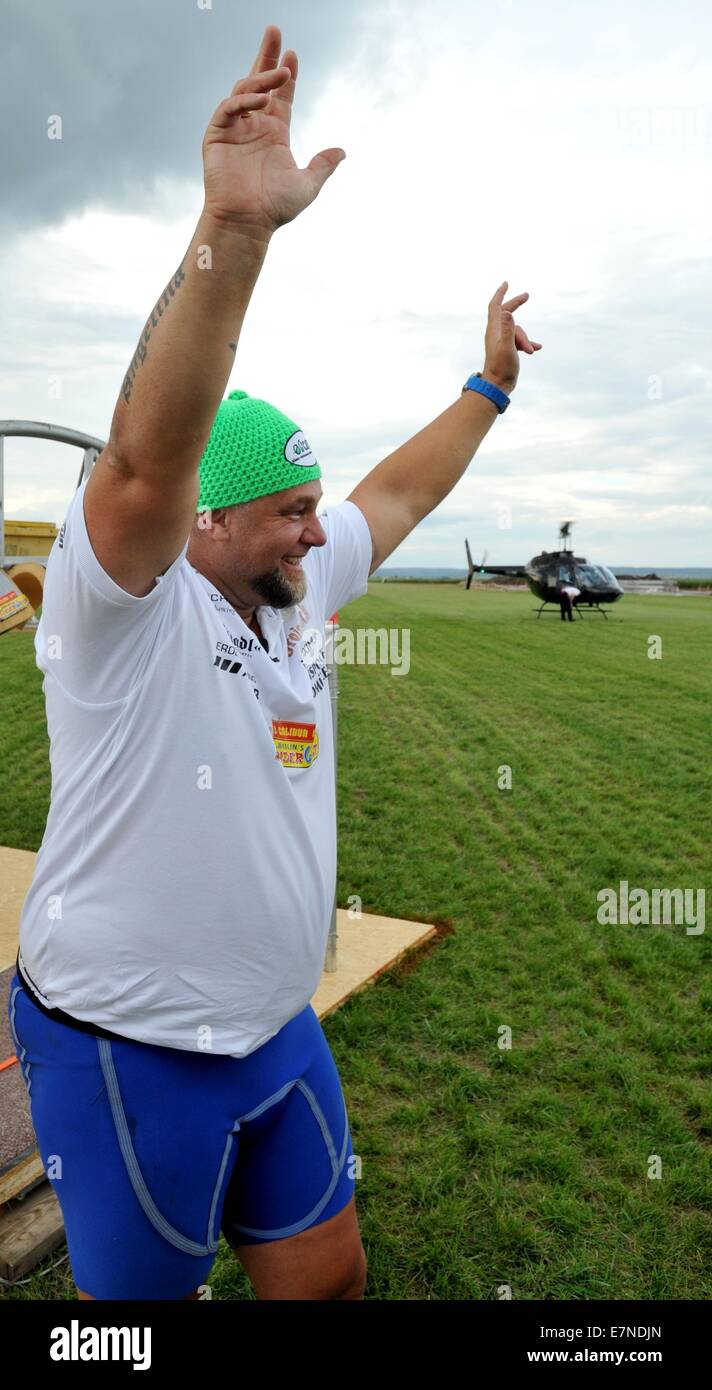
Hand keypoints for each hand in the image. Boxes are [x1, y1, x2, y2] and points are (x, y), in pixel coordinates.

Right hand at [202, 24, 345, 237]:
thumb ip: (323, 165)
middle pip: (260, 82)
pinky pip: (230, 108)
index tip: (293, 55)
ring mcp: (235, 129)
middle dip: (267, 56)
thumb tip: (342, 151)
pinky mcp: (217, 135)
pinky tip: (261, 101)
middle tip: (275, 30)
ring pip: (245, 89)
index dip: (287, 76)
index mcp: (274, 134)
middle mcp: (254, 127)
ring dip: (262, 78)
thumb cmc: (274, 208)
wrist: (247, 222)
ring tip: (282, 71)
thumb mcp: (307, 185)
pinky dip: (244, 101)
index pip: (281, 97)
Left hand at [481, 283, 541, 394]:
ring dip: (526, 340)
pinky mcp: (508, 349)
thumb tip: (508, 311)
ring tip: (530, 351)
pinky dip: (528, 343)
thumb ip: (508, 330)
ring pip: (518, 331)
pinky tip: (537, 349)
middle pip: (506, 313)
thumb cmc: (501, 368)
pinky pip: (520, 341)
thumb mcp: (507, 347)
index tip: (506, 283)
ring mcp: (502, 341)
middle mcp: (496, 333)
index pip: (496, 306)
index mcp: (494, 329)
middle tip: (527, 295)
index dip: (500, 293)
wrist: (497, 386)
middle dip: (516, 304)